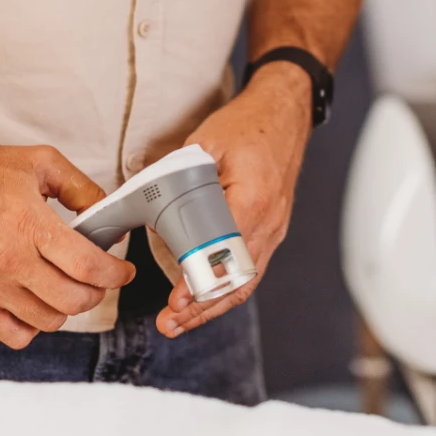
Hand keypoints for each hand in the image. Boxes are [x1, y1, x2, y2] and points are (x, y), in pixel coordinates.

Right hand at [0, 133, 133, 347]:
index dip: (115, 274)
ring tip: (65, 287)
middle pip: (73, 300)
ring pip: (47, 321)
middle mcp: (9, 261)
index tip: (122, 272)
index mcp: (30, 225)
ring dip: (65, 308)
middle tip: (98, 279)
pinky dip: (32, 326)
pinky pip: (13, 335)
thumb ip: (81, 188)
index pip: (88, 267)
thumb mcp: (41, 163)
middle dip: (96, 292)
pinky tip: (35, 304)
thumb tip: (106, 215)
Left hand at [156, 64, 309, 339]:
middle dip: (202, 307)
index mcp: (254, 199)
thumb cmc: (250, 124)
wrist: (285, 113)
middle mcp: (269, 222)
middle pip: (238, 280)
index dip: (201, 281)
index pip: (226, 254)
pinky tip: (204, 302)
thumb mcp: (208, 141)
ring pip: (245, 282)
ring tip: (179, 322)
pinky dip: (226, 291)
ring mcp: (274, 230)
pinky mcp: (271, 231)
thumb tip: (150, 206)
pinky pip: (251, 270)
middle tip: (171, 322)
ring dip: (212, 306)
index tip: (178, 299)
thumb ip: (181, 174)